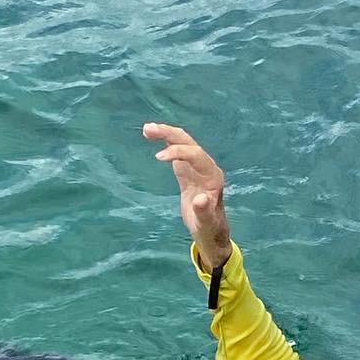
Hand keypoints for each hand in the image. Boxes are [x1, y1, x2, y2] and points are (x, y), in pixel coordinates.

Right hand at [142, 121, 232, 270]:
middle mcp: (207, 168)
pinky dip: (166, 143)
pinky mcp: (188, 171)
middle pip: (189, 144)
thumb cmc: (209, 228)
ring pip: (183, 144)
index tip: (159, 157)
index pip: (196, 156)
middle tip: (149, 129)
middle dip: (171, 134)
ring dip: (166, 134)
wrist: (210, 231)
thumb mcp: (206, 223)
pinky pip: (178, 152)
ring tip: (147, 129)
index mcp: (213, 177)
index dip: (178, 152)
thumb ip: (204, 212)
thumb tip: (201, 198)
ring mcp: (198, 168)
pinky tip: (153, 136)